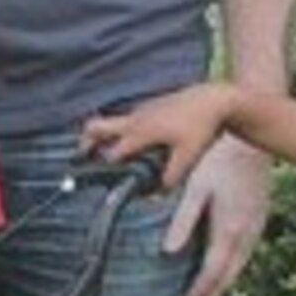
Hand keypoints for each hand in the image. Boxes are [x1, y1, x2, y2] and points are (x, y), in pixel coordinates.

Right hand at [81, 83, 238, 189]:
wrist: (216, 99)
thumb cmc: (202, 127)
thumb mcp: (188, 158)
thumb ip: (169, 180)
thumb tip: (154, 196)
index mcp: (140, 133)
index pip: (110, 155)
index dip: (102, 171)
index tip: (94, 183)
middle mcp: (135, 120)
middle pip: (96, 128)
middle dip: (83, 144)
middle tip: (79, 160)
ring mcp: (142, 110)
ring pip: (112, 122)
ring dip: (103, 137)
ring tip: (102, 155)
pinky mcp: (151, 106)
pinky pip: (129, 120)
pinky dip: (123, 132)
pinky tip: (136, 145)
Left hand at [167, 134, 270, 295]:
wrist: (250, 139)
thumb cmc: (218, 161)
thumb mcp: (195, 189)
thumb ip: (182, 221)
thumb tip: (167, 252)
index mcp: (228, 230)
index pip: (213, 273)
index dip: (199, 293)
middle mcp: (246, 234)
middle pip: (229, 277)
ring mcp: (255, 227)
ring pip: (239, 267)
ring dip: (222, 284)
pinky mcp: (258, 219)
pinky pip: (245, 253)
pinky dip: (232, 268)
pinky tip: (222, 266)